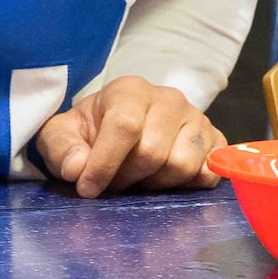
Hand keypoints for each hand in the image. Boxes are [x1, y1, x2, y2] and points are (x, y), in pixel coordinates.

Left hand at [35, 78, 221, 197]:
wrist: (124, 127)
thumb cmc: (91, 132)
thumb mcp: (62, 135)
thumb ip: (62, 148)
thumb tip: (77, 168)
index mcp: (130, 90)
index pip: (125, 126)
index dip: (105, 164)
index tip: (87, 188)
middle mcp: (169, 99)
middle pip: (153, 153)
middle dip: (127, 178)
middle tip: (115, 182)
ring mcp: (197, 118)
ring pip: (182, 165)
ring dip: (156, 184)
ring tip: (141, 179)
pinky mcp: (215, 140)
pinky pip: (210, 172)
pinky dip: (188, 185)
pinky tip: (168, 180)